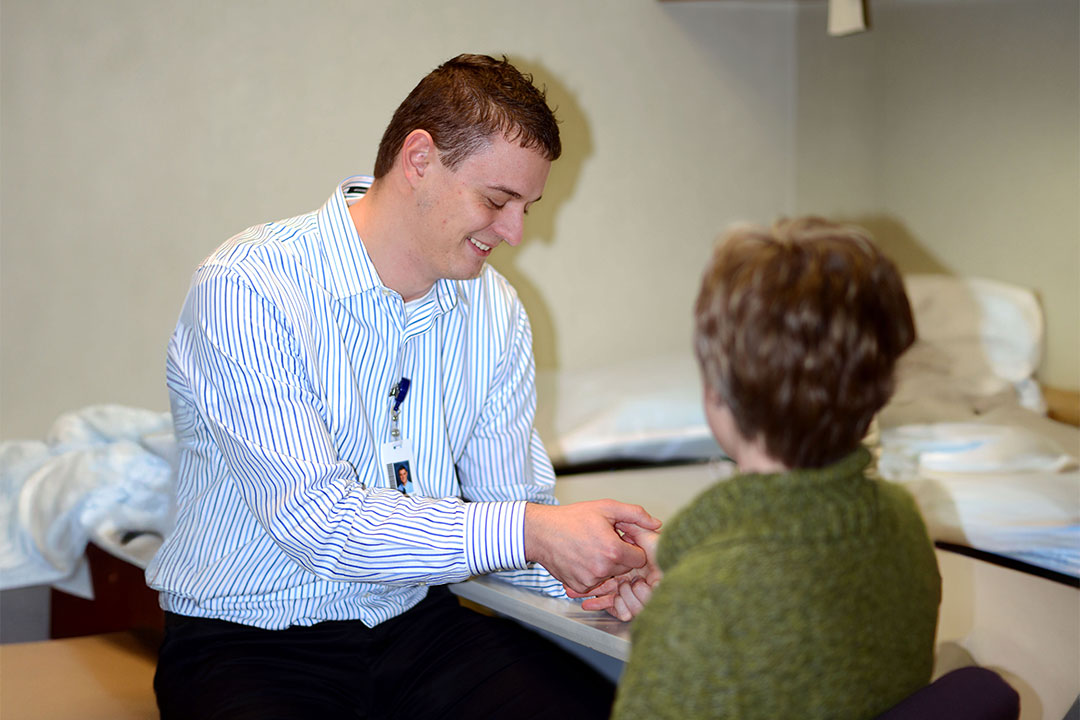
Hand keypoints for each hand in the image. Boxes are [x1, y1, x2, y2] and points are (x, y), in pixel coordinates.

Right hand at [524, 500, 660, 593]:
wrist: (541, 532)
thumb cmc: (571, 518)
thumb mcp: (606, 508)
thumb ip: (635, 515)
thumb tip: (657, 524)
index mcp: (613, 550)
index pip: (640, 558)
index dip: (632, 547)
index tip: (622, 539)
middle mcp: (603, 569)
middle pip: (626, 568)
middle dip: (620, 556)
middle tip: (604, 541)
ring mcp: (590, 580)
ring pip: (611, 576)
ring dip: (606, 565)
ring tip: (592, 548)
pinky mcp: (579, 586)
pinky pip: (596, 583)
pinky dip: (592, 573)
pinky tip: (583, 558)